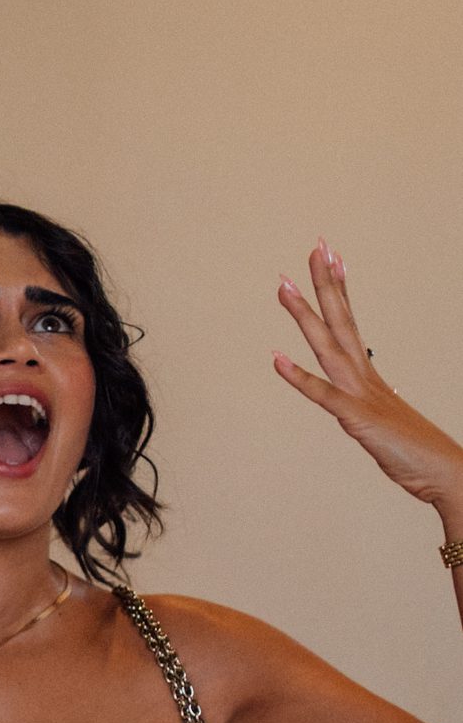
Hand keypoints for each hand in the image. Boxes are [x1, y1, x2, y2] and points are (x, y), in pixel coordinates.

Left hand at [274, 241, 462, 517]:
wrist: (445, 474)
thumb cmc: (416, 453)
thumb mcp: (385, 424)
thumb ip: (370, 410)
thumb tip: (364, 402)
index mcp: (369, 377)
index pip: (350, 324)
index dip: (339, 290)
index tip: (332, 258)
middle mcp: (365, 378)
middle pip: (341, 321)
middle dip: (325, 284)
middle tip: (314, 247)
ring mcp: (361, 396)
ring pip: (328, 346)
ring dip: (304, 315)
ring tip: (283, 286)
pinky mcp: (357, 420)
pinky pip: (323, 395)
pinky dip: (299, 377)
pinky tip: (276, 358)